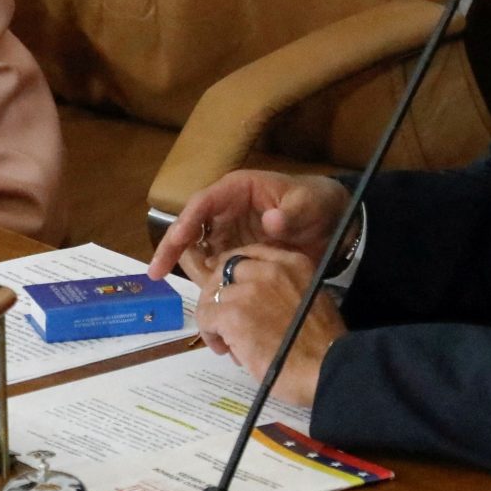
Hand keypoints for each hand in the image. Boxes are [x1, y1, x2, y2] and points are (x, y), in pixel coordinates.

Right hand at [149, 170, 349, 283]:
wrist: (334, 224)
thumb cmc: (317, 204)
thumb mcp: (308, 204)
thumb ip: (291, 213)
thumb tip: (271, 221)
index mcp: (236, 190)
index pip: (202, 204)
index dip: (184, 222)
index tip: (174, 242)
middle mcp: (225, 211)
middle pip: (190, 228)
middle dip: (174, 249)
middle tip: (157, 273)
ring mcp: (229, 233)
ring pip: (199, 251)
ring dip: (193, 270)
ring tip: (193, 292)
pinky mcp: (236, 253)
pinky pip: (215, 267)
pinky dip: (211, 281)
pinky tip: (211, 300)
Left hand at [193, 244, 341, 405]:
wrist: (327, 369)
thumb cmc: (324, 345)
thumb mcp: (312, 300)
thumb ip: (285, 289)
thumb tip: (256, 299)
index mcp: (293, 263)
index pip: (249, 254)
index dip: (232, 269)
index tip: (226, 285)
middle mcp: (269, 270)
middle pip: (225, 269)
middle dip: (218, 292)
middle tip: (223, 319)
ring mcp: (249, 290)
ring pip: (213, 296)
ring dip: (215, 318)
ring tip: (228, 343)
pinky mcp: (233, 314)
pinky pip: (206, 316)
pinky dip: (210, 334)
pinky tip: (224, 349)